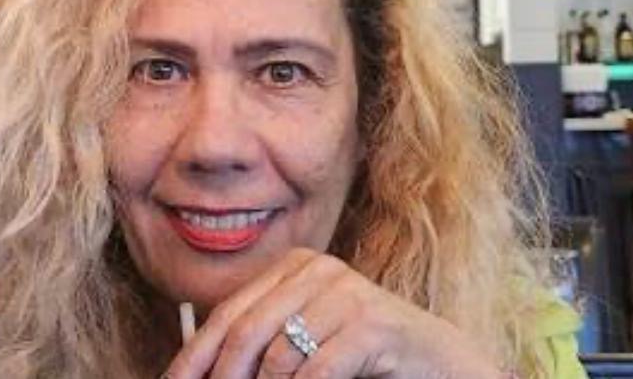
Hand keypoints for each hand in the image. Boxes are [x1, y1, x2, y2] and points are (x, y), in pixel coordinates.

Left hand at [164, 248, 502, 378]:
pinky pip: (316, 371)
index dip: (194, 355)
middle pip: (245, 331)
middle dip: (223, 377)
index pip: (228, 313)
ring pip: (278, 357)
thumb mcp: (305, 341)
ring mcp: (346, 292)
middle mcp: (316, 269)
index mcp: (293, 265)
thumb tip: (204, 370)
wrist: (438, 361)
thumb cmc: (362, 354)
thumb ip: (262, 345)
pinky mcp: (372, 322)